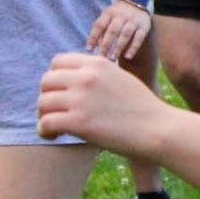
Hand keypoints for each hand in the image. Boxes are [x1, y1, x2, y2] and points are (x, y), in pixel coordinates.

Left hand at [37, 52, 164, 151]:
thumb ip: (97, 75)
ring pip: (43, 102)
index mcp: (98, 64)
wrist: (157, 129)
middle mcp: (87, 77)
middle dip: (48, 97)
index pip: (58, 62)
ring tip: (55, 128)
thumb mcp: (120, 78)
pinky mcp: (78, 122)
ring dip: (44, 116)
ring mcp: (81, 99)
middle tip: (57, 112)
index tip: (62, 94)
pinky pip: (45, 123)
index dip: (56, 78)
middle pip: (46, 81)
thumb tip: (73, 78)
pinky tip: (54, 136)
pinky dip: (44, 131)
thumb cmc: (141, 109)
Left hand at [87, 0, 153, 62]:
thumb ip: (101, 30)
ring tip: (112, 59)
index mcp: (109, 13)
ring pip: (125, 35)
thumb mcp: (107, 16)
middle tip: (101, 57)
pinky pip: (138, 38)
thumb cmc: (117, 14)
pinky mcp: (144, 26)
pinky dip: (133, 48)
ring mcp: (133, 21)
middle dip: (106, 45)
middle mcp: (121, 16)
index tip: (88, 49)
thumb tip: (95, 47)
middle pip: (112, 31)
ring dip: (118, 48)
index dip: (93, 37)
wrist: (137, 0)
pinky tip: (127, 56)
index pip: (99, 25)